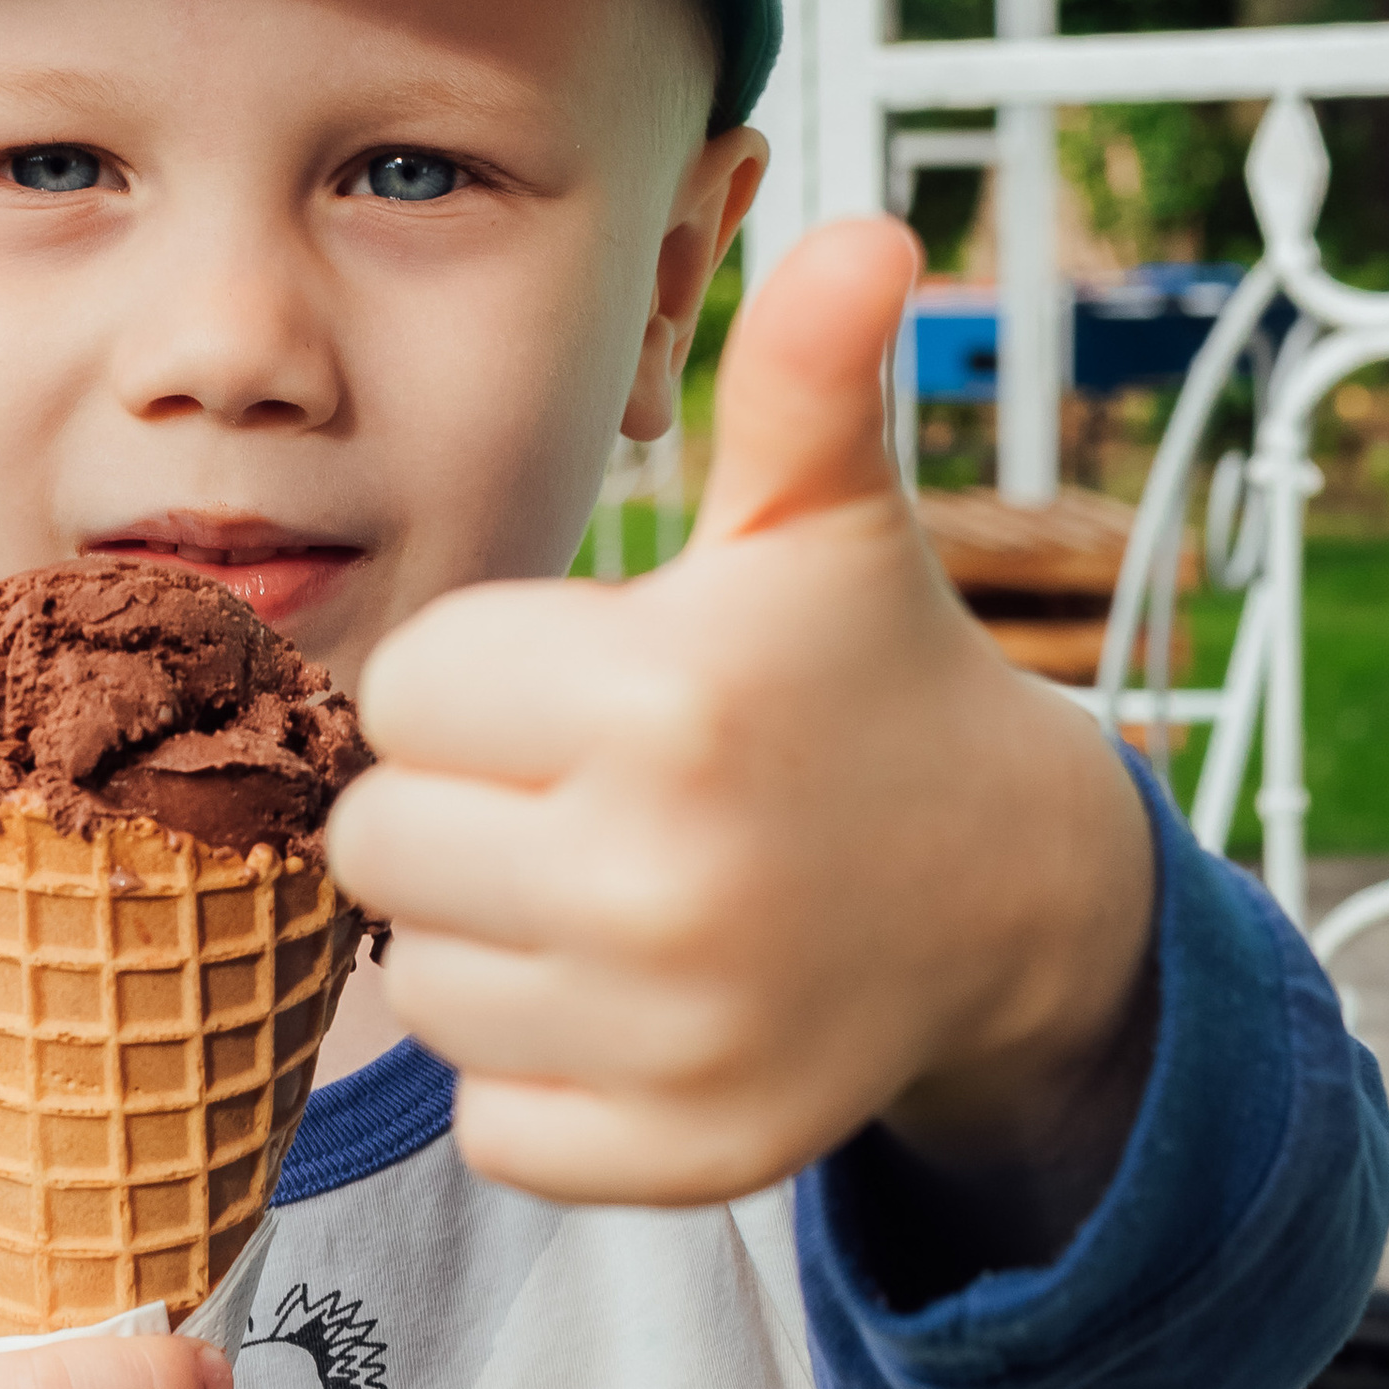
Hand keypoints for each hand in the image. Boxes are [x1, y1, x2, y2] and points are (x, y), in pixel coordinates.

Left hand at [325, 218, 1156, 1212]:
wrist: (1005, 891)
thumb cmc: (862, 677)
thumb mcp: (823, 523)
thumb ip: (805, 380)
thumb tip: (865, 234)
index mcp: (669, 699)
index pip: (409, 688)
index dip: (480, 681)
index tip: (583, 687)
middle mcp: (665, 877)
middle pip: (382, 841)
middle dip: (462, 807)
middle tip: (583, 793)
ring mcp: (674, 1034)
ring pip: (421, 981)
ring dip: (488, 939)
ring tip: (611, 891)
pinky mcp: (677, 1154)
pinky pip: (487, 1116)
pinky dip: (535, 1070)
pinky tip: (629, 1001)